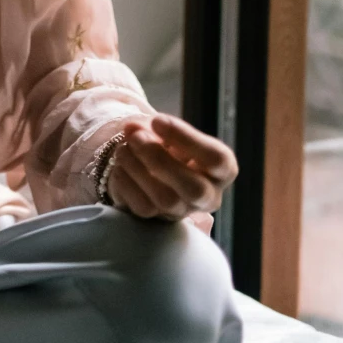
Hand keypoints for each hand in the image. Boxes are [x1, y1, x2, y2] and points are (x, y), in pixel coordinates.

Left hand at [105, 113, 236, 221]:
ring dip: (139, 170)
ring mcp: (183, 211)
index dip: (186, 138)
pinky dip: (127, 184)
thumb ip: (152, 127)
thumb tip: (132, 128)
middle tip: (136, 137)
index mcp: (222, 170)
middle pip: (194, 188)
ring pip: (166, 200)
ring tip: (123, 149)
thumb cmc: (168, 145)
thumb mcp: (168, 131)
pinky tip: (120, 168)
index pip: (216, 159)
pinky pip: (143, 208)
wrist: (150, 168)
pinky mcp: (158, 221)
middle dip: (160, 159)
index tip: (157, 120)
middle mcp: (208, 196)